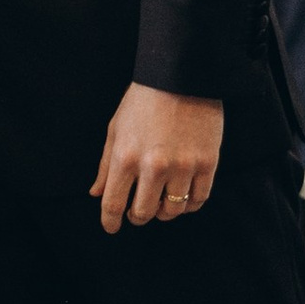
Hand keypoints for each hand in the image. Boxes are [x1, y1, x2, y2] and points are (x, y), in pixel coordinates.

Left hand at [92, 84, 225, 233]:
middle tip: (138, 211)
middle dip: (137, 216)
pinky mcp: (207, 163)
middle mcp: (153, 166)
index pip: (112, 203)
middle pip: (143, 213)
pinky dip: (189, 204)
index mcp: (125, 157)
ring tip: (161, 200)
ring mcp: (182, 166)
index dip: (110, 221)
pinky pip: (198, 200)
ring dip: (164, 211)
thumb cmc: (143, 100)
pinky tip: (183, 196)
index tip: (111, 227)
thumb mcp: (116, 129)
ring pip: (172, 211)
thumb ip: (105, 165)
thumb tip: (96, 194)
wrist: (181, 75)